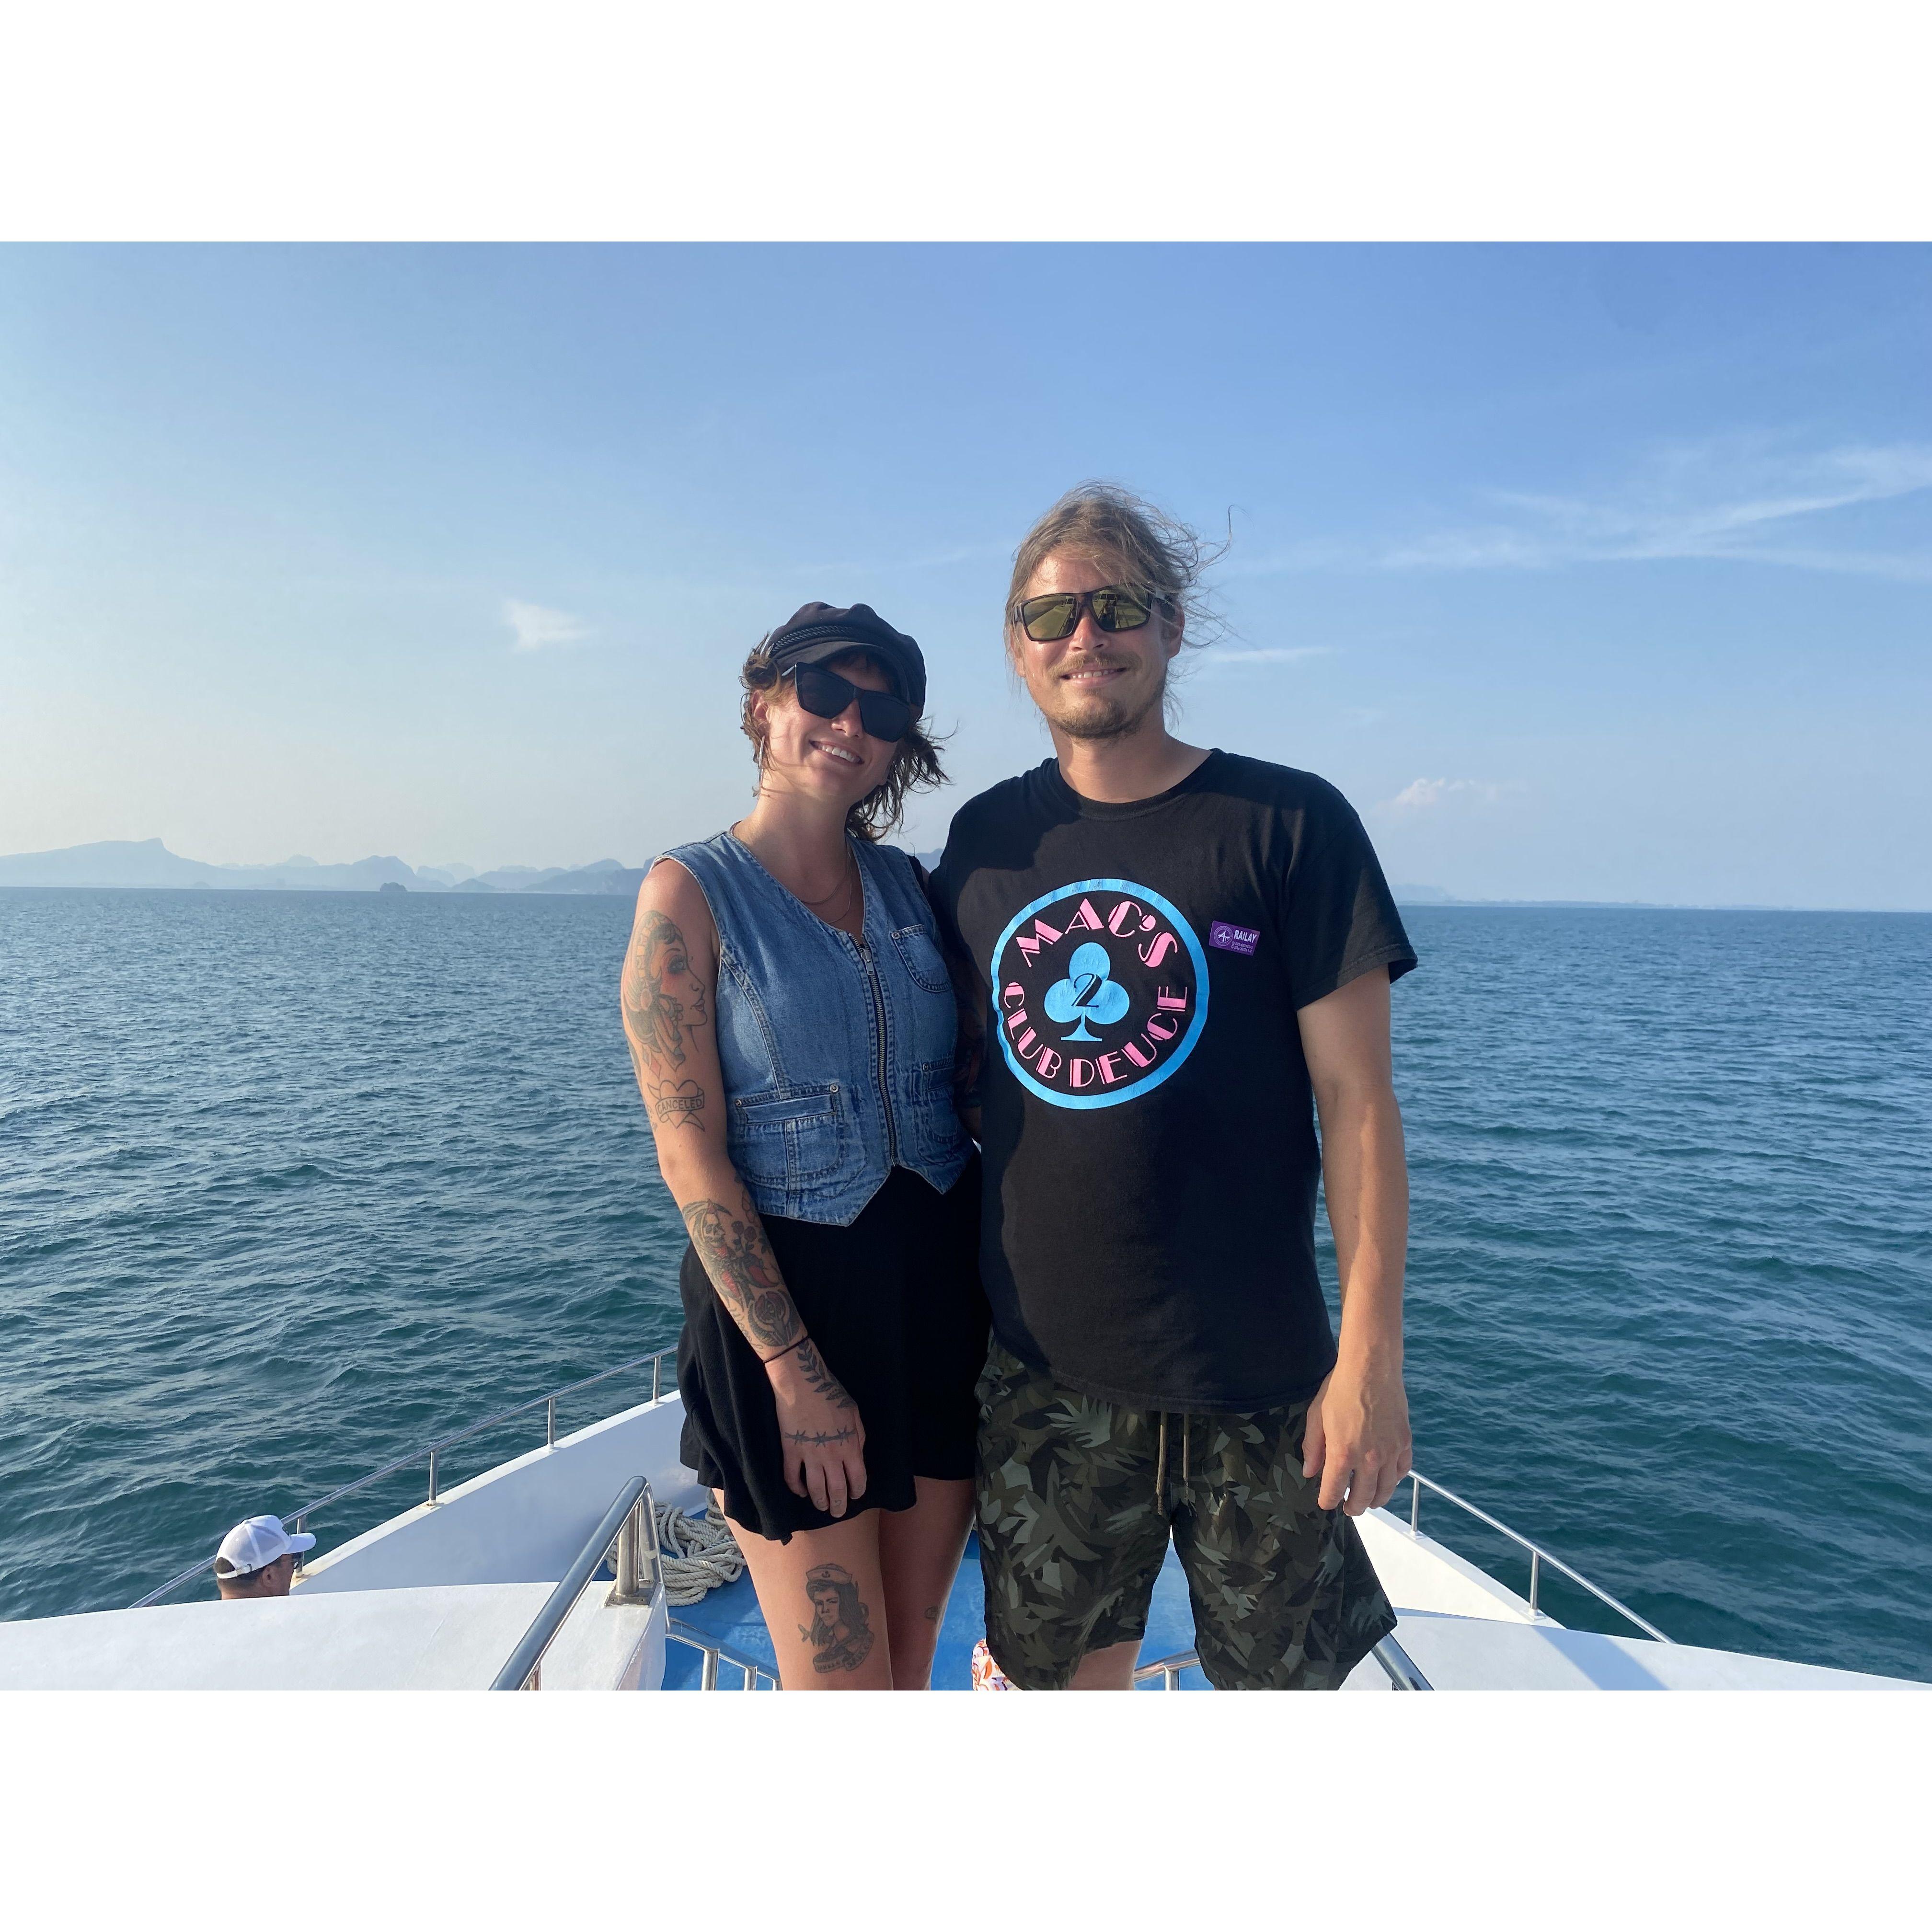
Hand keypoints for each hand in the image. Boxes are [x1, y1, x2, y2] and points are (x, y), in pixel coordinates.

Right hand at [767, 1340, 867, 1516]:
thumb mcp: (854, 1412)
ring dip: (819, 1502)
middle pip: (837, 1489)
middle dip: (838, 1505)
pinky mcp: (790, 1452)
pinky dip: (796, 1488)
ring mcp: (809, 1456)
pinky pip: (792, 1477)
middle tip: (837, 1512)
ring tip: (821, 1507)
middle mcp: (831, 1456)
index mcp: (850, 1446)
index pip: (858, 1478)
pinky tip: (801, 1492)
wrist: (802, 1383)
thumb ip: (858, 1436)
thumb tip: (857, 1453)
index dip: (857, 1491)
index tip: (855, 1496)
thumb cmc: (830, 1394)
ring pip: (815, 1488)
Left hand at [1302, 1353, 1411, 1516]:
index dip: (1328, 1500)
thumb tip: (1309, 1472)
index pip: (1333, 1490)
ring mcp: (1389, 1451)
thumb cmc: (1340, 1387)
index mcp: (1342, 1453)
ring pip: (1385, 1490)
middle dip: (1353, 1507)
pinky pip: (1402, 1471)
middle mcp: (1368, 1458)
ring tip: (1368, 1502)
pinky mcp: (1404, 1442)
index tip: (1326, 1503)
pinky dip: (1394, 1481)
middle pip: (1362, 1497)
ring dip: (1375, 1500)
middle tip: (1349, 1509)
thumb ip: (1313, 1448)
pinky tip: (1387, 1481)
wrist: (1371, 1366)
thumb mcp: (1317, 1416)